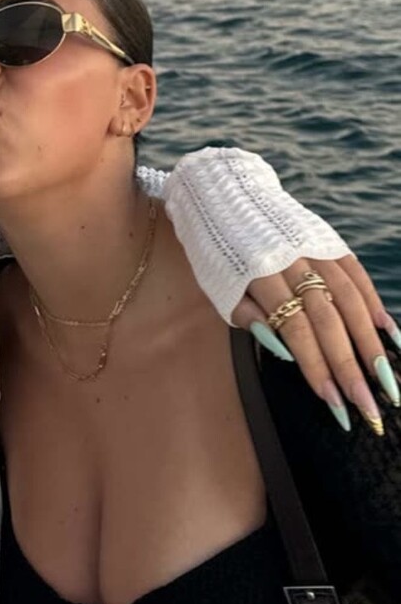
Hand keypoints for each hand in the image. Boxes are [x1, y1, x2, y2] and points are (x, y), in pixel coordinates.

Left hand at [232, 253, 400, 431]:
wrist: (226, 198)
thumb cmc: (220, 255)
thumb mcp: (219, 288)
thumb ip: (249, 318)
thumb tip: (285, 352)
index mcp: (259, 276)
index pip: (295, 329)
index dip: (317, 367)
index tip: (335, 402)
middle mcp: (292, 261)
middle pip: (328, 319)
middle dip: (350, 366)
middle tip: (369, 405)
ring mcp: (314, 248)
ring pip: (349, 298)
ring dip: (371, 341)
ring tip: (386, 378)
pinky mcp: (328, 241)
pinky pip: (356, 274)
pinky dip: (373, 303)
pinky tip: (388, 331)